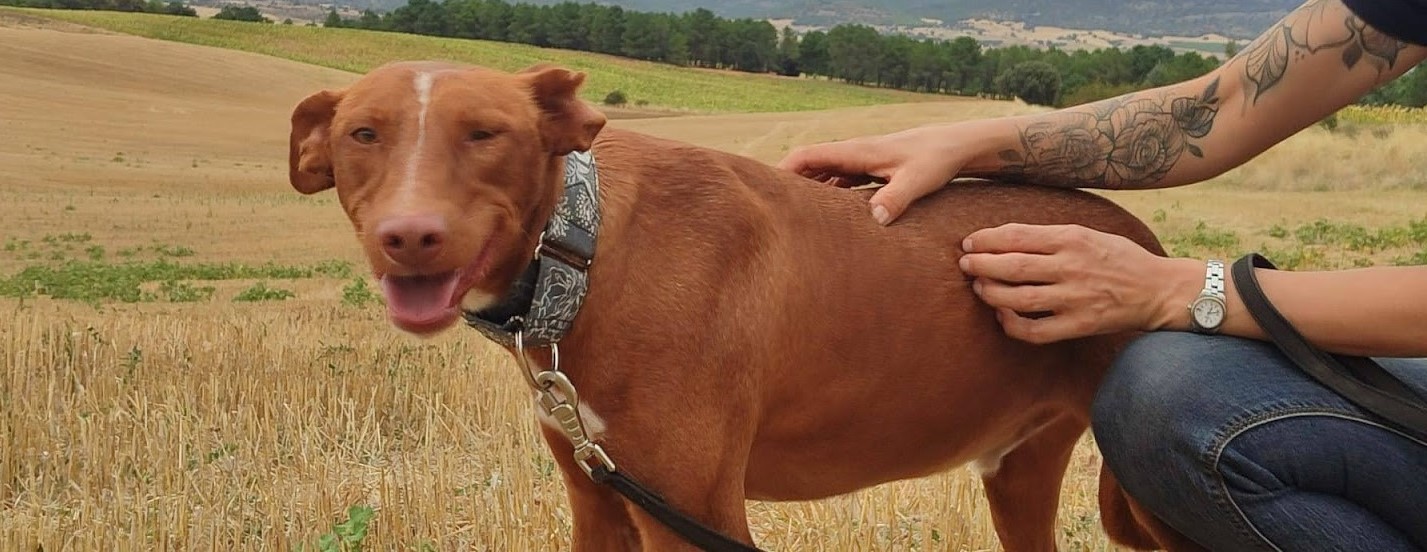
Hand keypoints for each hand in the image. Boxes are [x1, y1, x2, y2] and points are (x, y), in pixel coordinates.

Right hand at [777, 122, 989, 224]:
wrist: (957, 146)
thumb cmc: (937, 160)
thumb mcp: (918, 181)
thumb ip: (895, 198)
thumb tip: (874, 219)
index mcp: (856, 151)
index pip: (807, 156)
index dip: (782, 170)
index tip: (764, 189)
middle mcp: (854, 153)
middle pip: (809, 165)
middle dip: (788, 183)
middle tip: (768, 208)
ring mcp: (861, 161)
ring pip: (823, 173)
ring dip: (807, 190)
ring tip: (789, 215)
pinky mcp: (871, 170)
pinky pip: (839, 181)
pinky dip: (826, 194)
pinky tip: (823, 214)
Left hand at [959, 223, 1201, 343]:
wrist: (1159, 289)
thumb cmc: (1120, 258)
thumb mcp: (1089, 234)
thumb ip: (1052, 236)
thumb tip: (1006, 237)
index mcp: (1072, 238)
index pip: (1017, 236)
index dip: (987, 239)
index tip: (969, 242)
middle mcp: (1071, 267)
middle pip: (1012, 266)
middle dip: (980, 264)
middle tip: (964, 263)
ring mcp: (1075, 298)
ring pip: (1018, 298)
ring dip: (991, 293)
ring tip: (979, 287)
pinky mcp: (1079, 325)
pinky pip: (1035, 331)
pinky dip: (1011, 324)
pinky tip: (1002, 315)